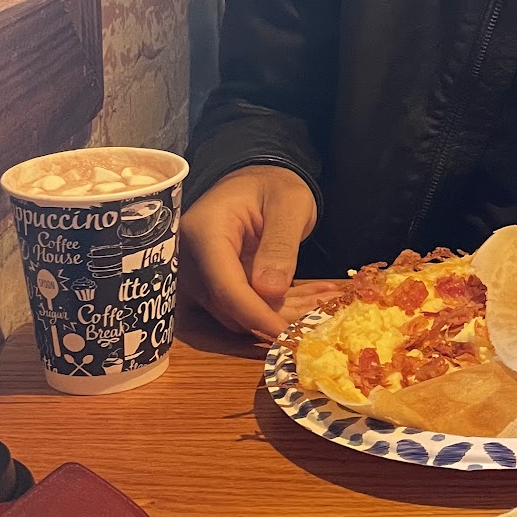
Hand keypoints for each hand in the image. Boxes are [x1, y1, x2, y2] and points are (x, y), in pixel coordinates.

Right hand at [180, 166, 318, 340]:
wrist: (258, 182)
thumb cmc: (273, 185)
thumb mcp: (289, 204)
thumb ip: (280, 245)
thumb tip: (270, 292)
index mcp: (204, 231)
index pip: (225, 285)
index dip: (256, 315)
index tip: (287, 334)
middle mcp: (192, 259)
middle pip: (230, 306)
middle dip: (276, 318)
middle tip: (323, 313)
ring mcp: (200, 276)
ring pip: (238, 315)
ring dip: (282, 315)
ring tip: (325, 302)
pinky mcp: (214, 287)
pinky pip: (243, 309)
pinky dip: (278, 310)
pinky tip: (312, 300)